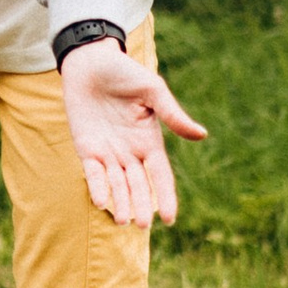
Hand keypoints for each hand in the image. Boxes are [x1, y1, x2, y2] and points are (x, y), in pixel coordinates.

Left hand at [59, 37, 206, 225]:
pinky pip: (92, 173)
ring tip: (124, 222)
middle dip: (141, 205)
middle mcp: (129, 151)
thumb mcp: (153, 91)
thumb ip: (172, 114)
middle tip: (144, 226)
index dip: (165, 196)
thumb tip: (201, 135)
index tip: (170, 219)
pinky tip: (100, 202)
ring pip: (116, 184)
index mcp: (149, 140)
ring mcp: (107, 152)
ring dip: (120, 203)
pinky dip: (97, 187)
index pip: (160, 175)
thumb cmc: (124, 73)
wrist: (89, 61)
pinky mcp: (86, 148)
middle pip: (138, 185)